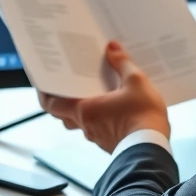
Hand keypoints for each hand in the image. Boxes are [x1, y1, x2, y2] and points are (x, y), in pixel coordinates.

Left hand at [38, 41, 169, 153]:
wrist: (152, 147)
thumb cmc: (142, 116)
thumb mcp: (136, 82)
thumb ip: (122, 63)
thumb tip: (112, 48)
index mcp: (84, 110)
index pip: (50, 104)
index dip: (43, 93)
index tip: (42, 82)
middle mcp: (86, 125)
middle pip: (63, 114)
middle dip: (63, 100)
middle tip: (68, 86)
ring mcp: (96, 136)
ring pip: (79, 122)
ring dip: (81, 110)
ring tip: (92, 95)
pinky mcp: (109, 142)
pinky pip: (96, 129)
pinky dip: (97, 118)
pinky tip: (111, 109)